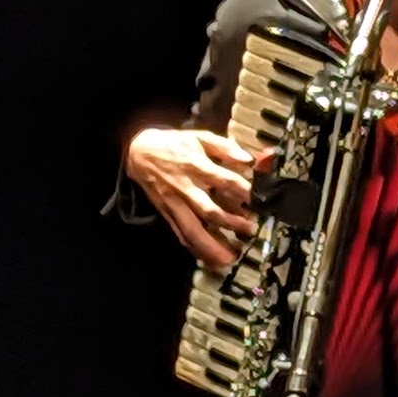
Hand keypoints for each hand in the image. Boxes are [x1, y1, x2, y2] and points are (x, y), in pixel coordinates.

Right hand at [125, 127, 258, 268]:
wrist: (139, 152)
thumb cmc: (175, 144)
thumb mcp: (201, 137)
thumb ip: (225, 147)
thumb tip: (248, 159)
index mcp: (196, 166)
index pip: (223, 180)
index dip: (241, 190)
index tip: (257, 199)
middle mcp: (186, 188)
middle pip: (209, 210)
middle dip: (230, 223)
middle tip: (250, 230)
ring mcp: (175, 204)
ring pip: (193, 229)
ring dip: (212, 246)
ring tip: (230, 258)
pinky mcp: (167, 213)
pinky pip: (181, 234)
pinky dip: (195, 249)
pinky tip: (209, 260)